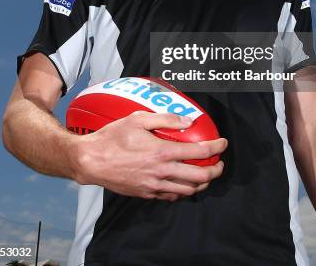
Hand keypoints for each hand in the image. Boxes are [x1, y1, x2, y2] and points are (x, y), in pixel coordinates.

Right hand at [71, 111, 227, 200]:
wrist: (91, 160)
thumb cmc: (113, 137)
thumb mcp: (138, 119)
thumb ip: (165, 119)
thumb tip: (188, 121)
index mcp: (162, 152)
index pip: (199, 152)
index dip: (216, 148)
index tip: (223, 143)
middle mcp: (161, 171)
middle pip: (199, 177)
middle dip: (215, 171)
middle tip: (219, 164)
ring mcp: (154, 185)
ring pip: (188, 190)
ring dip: (202, 183)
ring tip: (206, 175)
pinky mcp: (146, 194)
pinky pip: (171, 196)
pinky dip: (183, 191)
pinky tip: (184, 183)